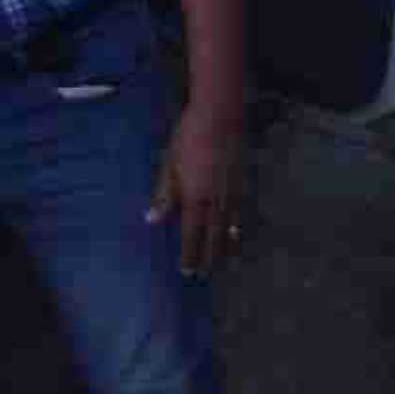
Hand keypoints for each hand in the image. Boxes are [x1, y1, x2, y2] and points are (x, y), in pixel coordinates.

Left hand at [147, 103, 243, 275]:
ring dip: (226, 247)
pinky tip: (237, 233)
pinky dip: (239, 228)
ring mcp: (232, 194)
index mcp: (195, 198)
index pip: (192, 235)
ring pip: (230, 229)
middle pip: (213, 237)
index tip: (187, 272)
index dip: (190, 254)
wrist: (219, 118)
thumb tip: (152, 220)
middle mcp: (216, 201)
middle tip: (205, 275)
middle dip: (209, 257)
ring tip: (224, 262)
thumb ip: (164, 195)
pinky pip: (241, 214)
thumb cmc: (187, 138)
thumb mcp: (169, 165)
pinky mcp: (242, 184)